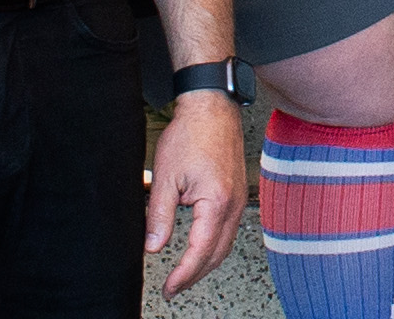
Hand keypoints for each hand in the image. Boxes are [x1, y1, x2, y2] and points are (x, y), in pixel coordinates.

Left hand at [146, 91, 248, 291]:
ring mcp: (239, 197)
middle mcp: (233, 203)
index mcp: (216, 202)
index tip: (169, 287)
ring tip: (185, 273)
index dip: (183, 274)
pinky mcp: (237, 191)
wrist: (211, 106)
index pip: (200, 252)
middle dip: (195, 275)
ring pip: (226, 243)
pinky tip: (202, 247)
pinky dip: (215, 245)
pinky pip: (230, 228)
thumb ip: (159, 216)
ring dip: (206, 262)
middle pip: (217, 254)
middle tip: (174, 287)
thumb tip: (154, 246)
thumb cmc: (191, 134)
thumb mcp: (165, 177)